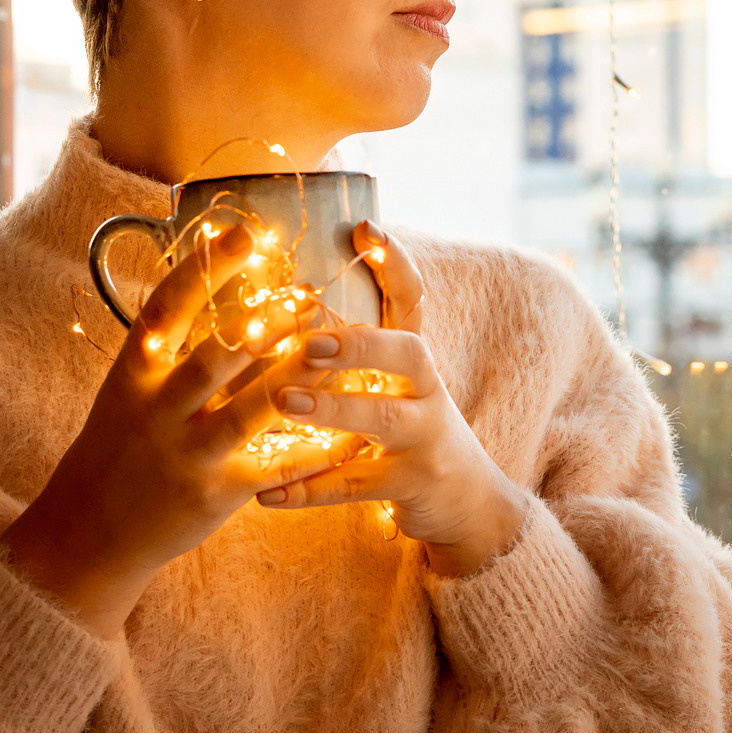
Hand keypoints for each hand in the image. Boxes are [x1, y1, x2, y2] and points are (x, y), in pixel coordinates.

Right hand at [0, 224, 368, 637]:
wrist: (86, 534)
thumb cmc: (116, 448)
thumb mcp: (126, 391)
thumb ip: (165, 347)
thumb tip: (204, 275)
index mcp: (132, 375)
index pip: (166, 310)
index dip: (202, 269)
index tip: (243, 232)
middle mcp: (155, 412)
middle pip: (215, 358)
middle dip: (266, 324)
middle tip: (309, 292)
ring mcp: (185, 455)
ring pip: (251, 410)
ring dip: (297, 376)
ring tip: (335, 346)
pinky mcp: (214, 496)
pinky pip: (273, 468)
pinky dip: (312, 449)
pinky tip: (347, 431)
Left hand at [253, 222, 529, 577]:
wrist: (468, 504)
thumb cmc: (412, 433)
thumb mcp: (399, 387)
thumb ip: (360, 351)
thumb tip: (295, 297)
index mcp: (418, 361)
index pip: (414, 301)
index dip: (395, 264)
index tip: (365, 229)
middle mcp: (429, 392)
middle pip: (408, 353)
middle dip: (360, 342)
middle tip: (309, 339)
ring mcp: (425, 440)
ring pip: (382, 420)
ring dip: (332, 409)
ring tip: (282, 403)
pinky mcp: (410, 485)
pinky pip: (354, 487)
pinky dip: (307, 490)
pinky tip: (264, 494)